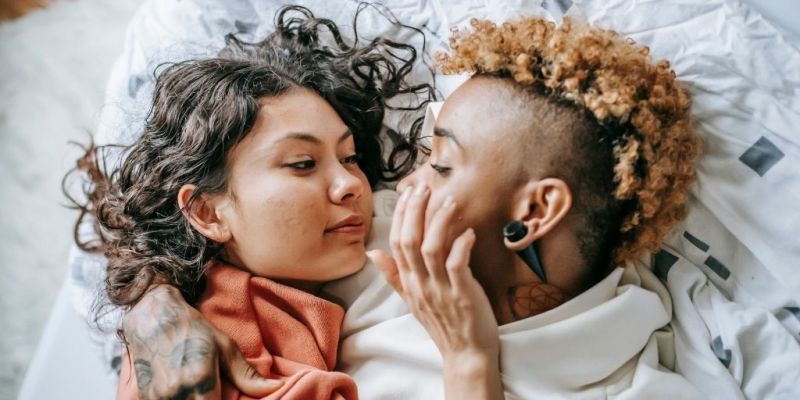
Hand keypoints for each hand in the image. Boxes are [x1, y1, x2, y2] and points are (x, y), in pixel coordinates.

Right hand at [122, 285, 281, 398]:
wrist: (152, 317)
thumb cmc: (193, 329)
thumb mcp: (225, 347)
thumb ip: (248, 375)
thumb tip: (277, 387)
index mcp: (200, 381)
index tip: (231, 399)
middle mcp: (176, 393)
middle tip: (219, 393)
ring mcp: (157, 398)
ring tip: (204, 392)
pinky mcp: (145, 398)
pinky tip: (189, 394)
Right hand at [367, 185, 498, 361]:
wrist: (466, 355)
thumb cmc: (443, 325)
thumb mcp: (412, 300)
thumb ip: (394, 275)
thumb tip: (372, 253)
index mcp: (408, 283)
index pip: (396, 242)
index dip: (400, 215)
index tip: (408, 193)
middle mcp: (420, 285)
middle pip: (409, 240)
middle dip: (415, 210)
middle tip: (424, 187)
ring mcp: (440, 290)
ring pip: (431, 248)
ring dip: (439, 222)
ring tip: (449, 202)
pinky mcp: (462, 295)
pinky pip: (457, 264)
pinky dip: (462, 244)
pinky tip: (469, 231)